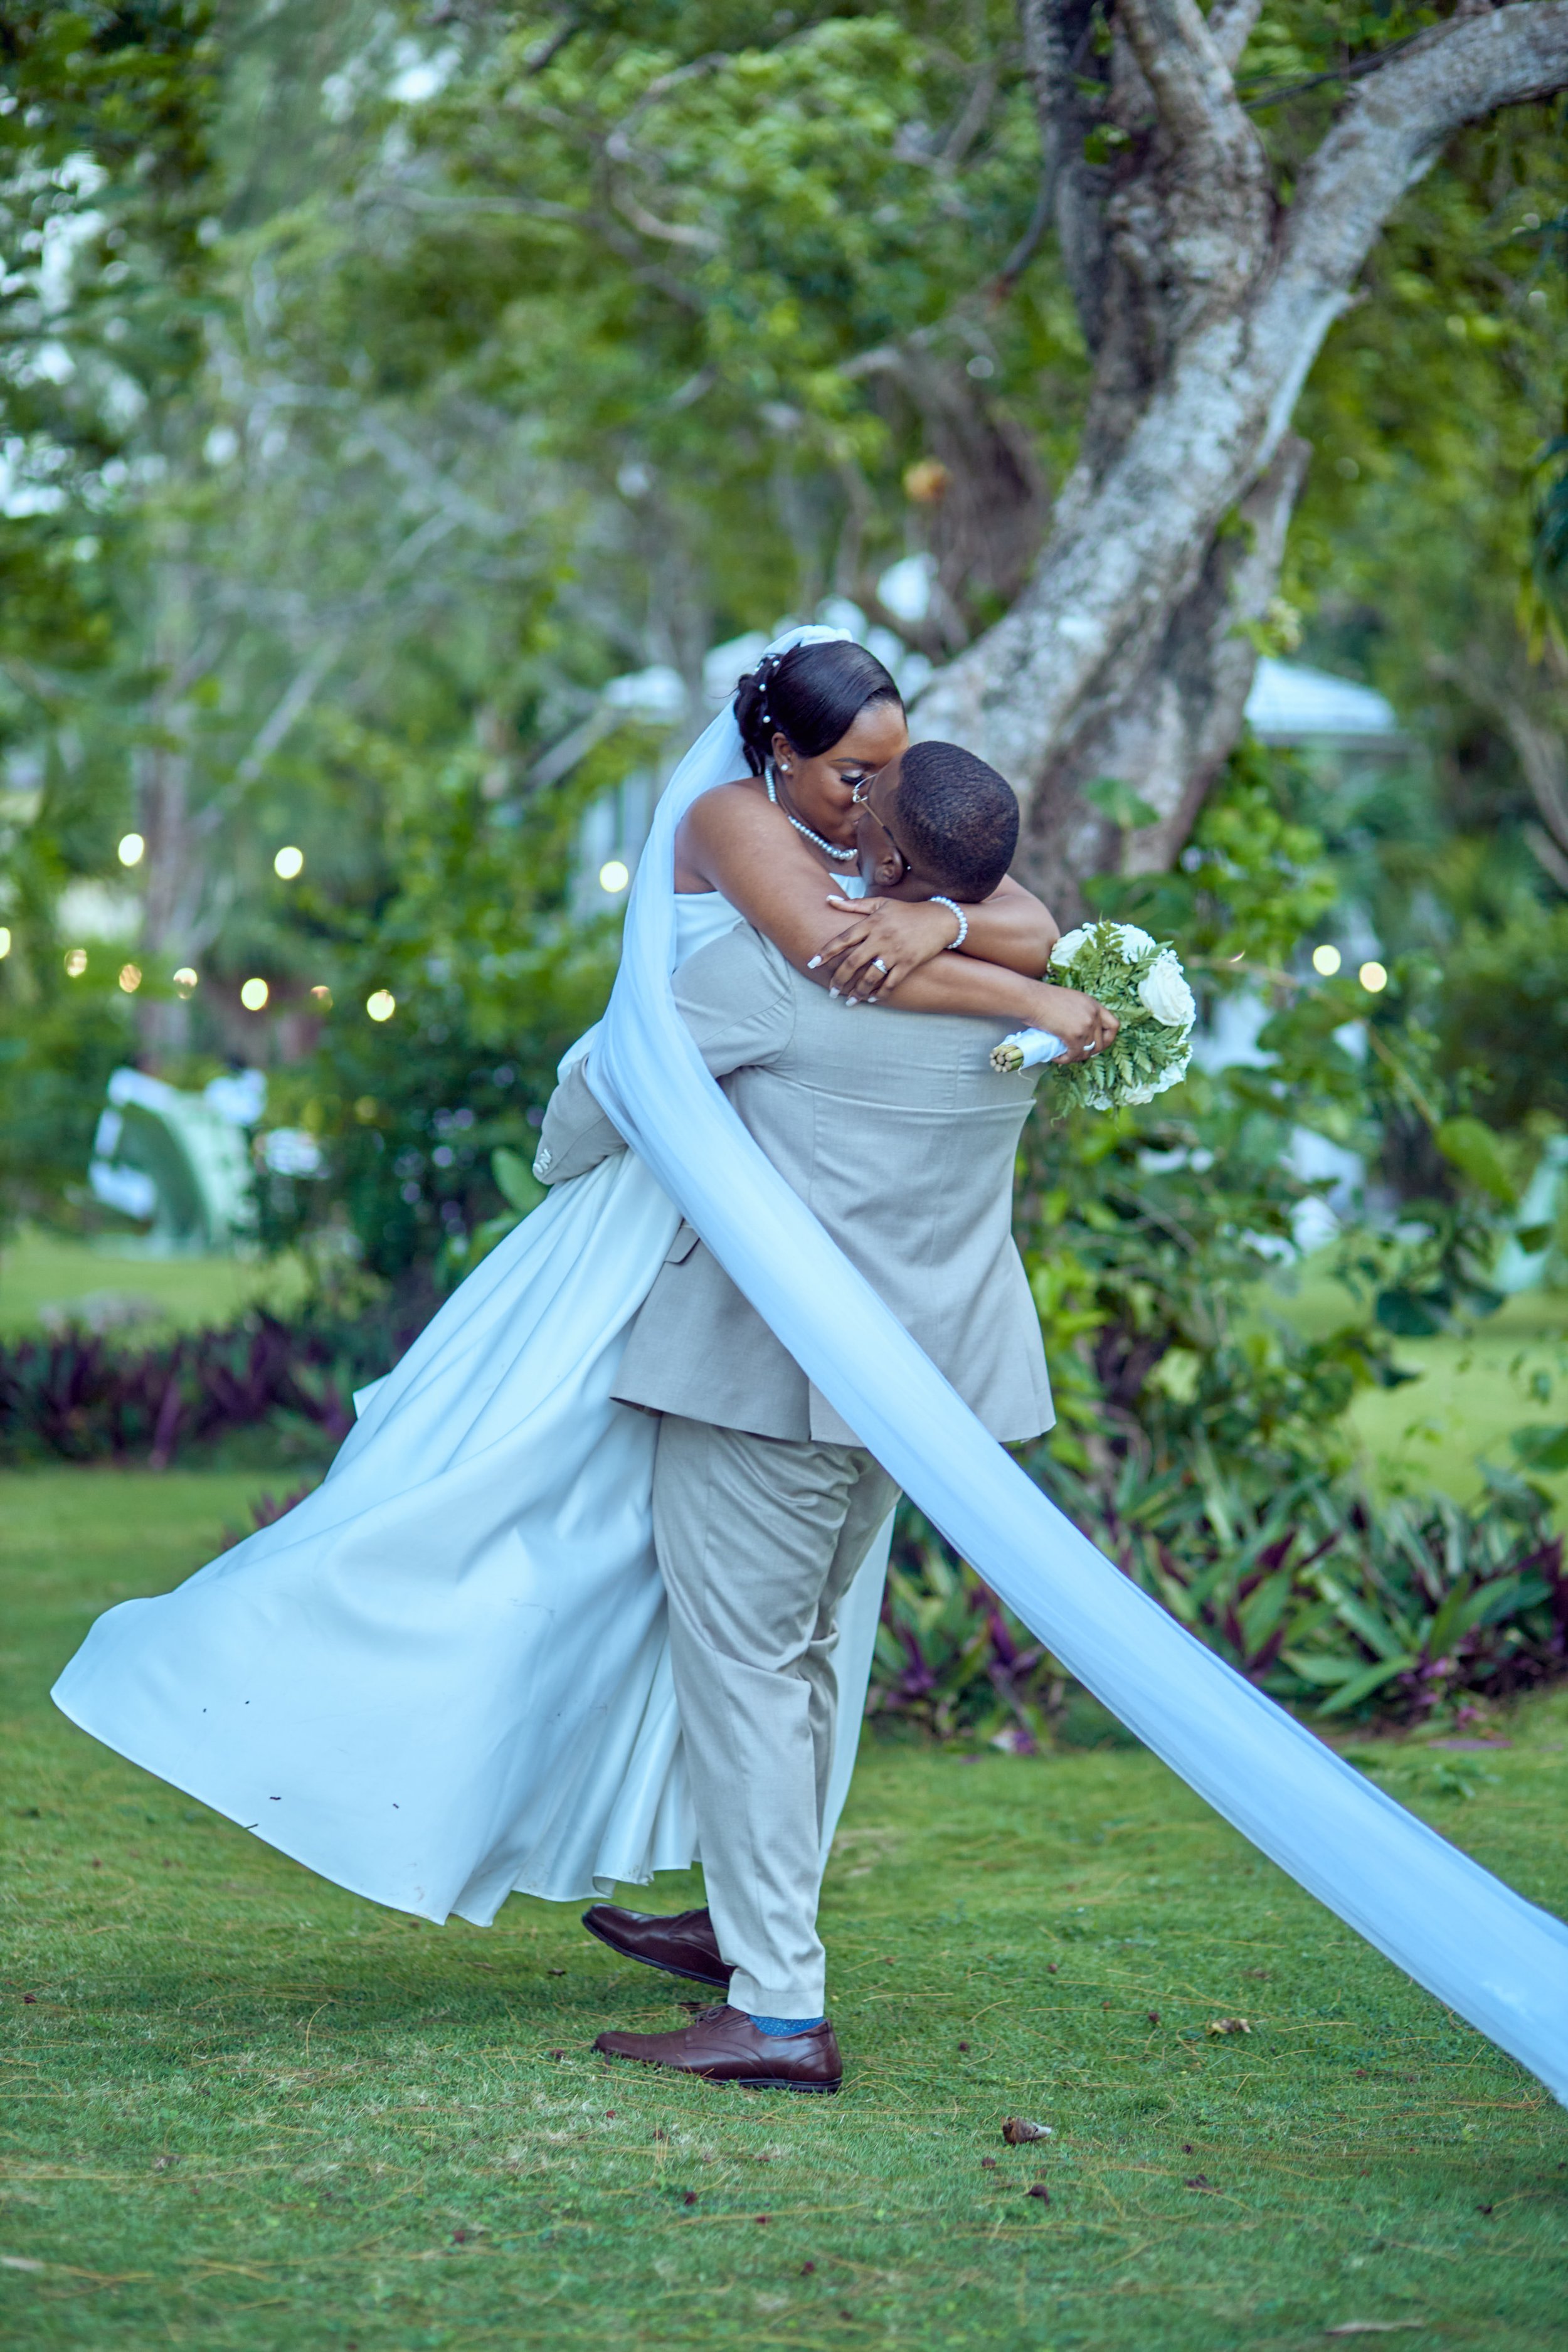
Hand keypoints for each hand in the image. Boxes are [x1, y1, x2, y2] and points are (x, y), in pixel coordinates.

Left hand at [808, 895, 964, 1000]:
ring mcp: (895, 952)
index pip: (843, 939)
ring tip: (849, 1001)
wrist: (938, 919)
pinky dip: (880, 993)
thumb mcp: (880, 903)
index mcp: (872, 923)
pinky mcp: (908, 963)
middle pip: (853, 962)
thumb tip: (827, 900)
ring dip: (858, 992)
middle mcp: (881, 938)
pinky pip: (890, 983)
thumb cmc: (906, 911)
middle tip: (831, 991)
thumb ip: (853, 904)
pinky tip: (871, 999)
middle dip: (839, 979)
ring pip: (870, 977)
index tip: (813, 963)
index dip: (827, 952)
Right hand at [1029, 983, 1118, 1062]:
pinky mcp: (1075, 1035)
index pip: (1114, 1026)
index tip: (1096, 1044)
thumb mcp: (1071, 1001)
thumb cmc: (1043, 998)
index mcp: (1094, 1005)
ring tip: (1063, 1056)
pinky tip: (1056, 1057)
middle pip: (1102, 1043)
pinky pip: (1074, 1054)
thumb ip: (1081, 1013)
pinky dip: (1065, 1059)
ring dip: (1075, 1057)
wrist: (1031, 998)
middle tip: (1076, 1053)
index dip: (1108, 1039)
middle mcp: (1094, 1014)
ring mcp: (1086, 1025)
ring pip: (1087, 1051)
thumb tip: (1081, 1032)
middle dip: (1089, 1052)